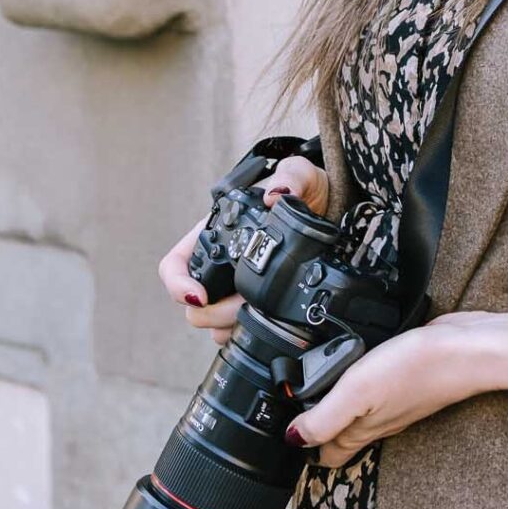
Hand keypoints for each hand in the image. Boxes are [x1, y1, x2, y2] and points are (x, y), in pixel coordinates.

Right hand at [156, 154, 331, 335]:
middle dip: (216, 311)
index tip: (200, 296)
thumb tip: (275, 194)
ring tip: (262, 310)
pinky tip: (266, 321)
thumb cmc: (307, 192)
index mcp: (214, 235)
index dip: (178, 284)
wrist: (333, 215)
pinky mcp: (251, 309)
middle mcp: (218, 266)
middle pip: (193, 304)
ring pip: (211, 323)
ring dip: (231, 324)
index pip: (174, 265)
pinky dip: (244, 332)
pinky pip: (233, 333)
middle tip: (246, 304)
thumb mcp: (302, 176)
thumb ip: (292, 176)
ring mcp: (233, 290)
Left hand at [290, 311, 507, 466]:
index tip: (278, 429)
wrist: (470, 347)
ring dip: (333, 406)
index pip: (325, 454)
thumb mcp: (358, 391)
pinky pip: (375, 392)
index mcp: (361, 429)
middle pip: (338, 436)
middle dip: (312, 427)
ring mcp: (393, 401)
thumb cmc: (419, 368)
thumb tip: (291, 440)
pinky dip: (358, 387)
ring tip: (311, 387)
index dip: (300, 447)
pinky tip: (354, 368)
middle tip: (289, 405)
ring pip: (356, 414)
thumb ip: (324, 417)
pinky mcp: (405, 378)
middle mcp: (377, 420)